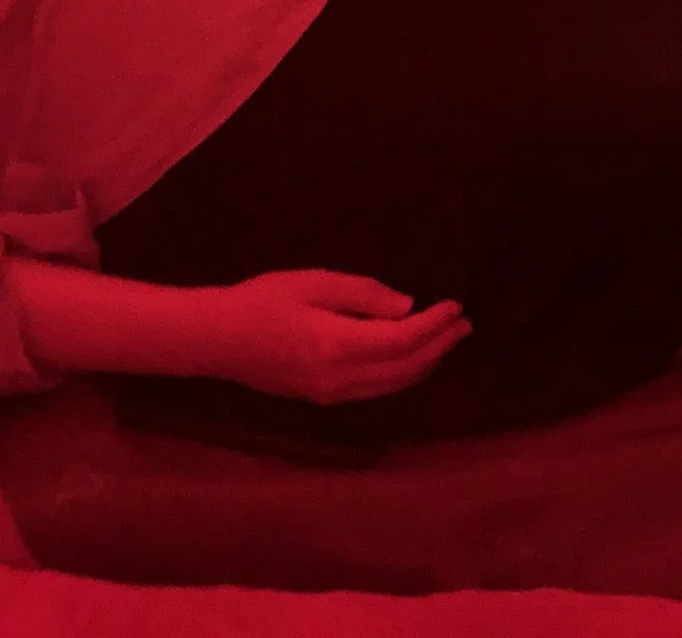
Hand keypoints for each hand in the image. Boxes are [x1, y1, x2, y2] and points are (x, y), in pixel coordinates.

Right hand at [210, 270, 471, 405]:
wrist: (219, 339)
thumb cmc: (263, 300)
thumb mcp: (313, 283)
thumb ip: (363, 295)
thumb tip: (407, 308)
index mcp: (337, 345)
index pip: (402, 341)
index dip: (434, 325)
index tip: (455, 307)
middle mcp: (341, 379)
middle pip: (405, 369)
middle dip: (439, 346)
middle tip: (463, 323)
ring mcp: (333, 394)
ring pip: (394, 385)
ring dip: (425, 363)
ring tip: (447, 339)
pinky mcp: (325, 398)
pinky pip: (377, 390)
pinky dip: (402, 374)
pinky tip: (411, 358)